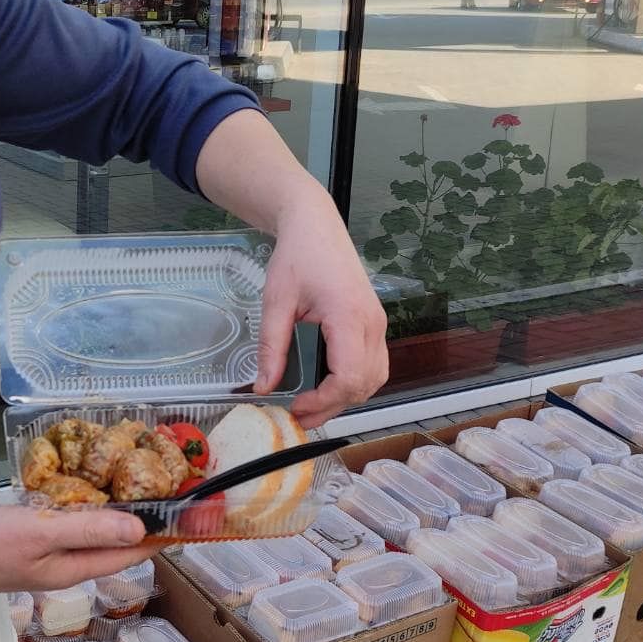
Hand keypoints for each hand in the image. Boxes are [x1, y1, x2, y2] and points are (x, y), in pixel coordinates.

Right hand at [0, 503, 153, 595]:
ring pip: (90, 537)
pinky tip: (81, 494)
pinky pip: (68, 529)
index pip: (129, 552)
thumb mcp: (41, 531)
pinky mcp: (27, 545)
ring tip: (132, 488)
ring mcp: (45, 558)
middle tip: (162, 491)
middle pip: (113, 546)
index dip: (159, 534)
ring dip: (113, 517)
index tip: (185, 513)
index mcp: (74, 568)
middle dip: (140, 523)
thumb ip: (90, 529)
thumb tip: (141, 528)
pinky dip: (83, 512)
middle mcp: (65, 567)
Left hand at [256, 178, 387, 426]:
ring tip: (312, 406)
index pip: (348, 376)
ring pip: (375, 378)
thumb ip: (271, 347)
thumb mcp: (275, 301)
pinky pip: (374, 364)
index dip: (323, 401)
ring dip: (347, 397)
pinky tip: (327, 385)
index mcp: (348, 316)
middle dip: (333, 407)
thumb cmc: (297, 256)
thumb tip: (264, 388)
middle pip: (365, 384)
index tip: (295, 407)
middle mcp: (372, 323)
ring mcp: (377, 323)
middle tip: (299, 415)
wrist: (316, 225)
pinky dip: (354, 382)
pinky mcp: (374, 323)